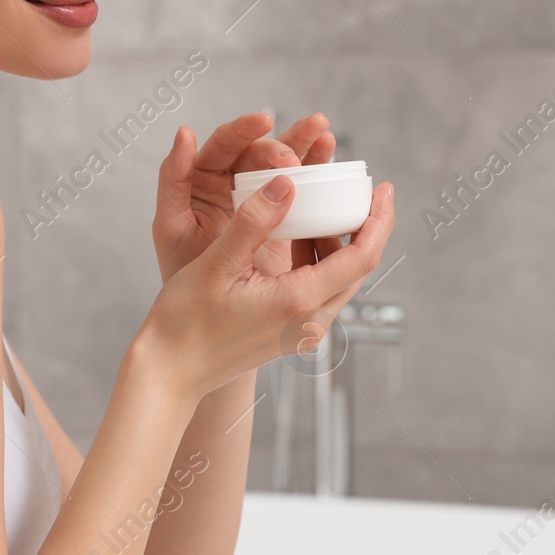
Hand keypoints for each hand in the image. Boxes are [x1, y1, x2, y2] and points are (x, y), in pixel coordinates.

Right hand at [138, 172, 395, 402]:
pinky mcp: (290, 333)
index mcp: (299, 302)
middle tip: (360, 190)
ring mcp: (302, 331)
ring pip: (339, 279)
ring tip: (325, 205)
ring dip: (338, 242)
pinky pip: (318, 290)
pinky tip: (297, 235)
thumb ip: (255, 221)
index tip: (384, 188)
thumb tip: (289, 181)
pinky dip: (317, 258)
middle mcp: (309, 321)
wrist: (170, 373)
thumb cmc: (185, 321)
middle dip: (365, 226)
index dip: (379, 219)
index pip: (362, 256)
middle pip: (358, 268)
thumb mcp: (217, 264)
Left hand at [152, 111, 336, 283]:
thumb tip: (185, 132)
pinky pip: (303, 194)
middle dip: (281, 145)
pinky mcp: (283, 222)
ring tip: (324, 135)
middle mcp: (232, 183)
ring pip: (286, 166)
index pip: (226, 143)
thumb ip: (173, 180)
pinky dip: (318, 177)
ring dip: (307, 147)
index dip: (243, 128)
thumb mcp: (171, 226)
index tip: (263, 120)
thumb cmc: (178, 270)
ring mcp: (260, 201)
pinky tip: (333, 167)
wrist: (200, 318)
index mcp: (202, 177)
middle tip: (291, 161)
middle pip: (261, 152)